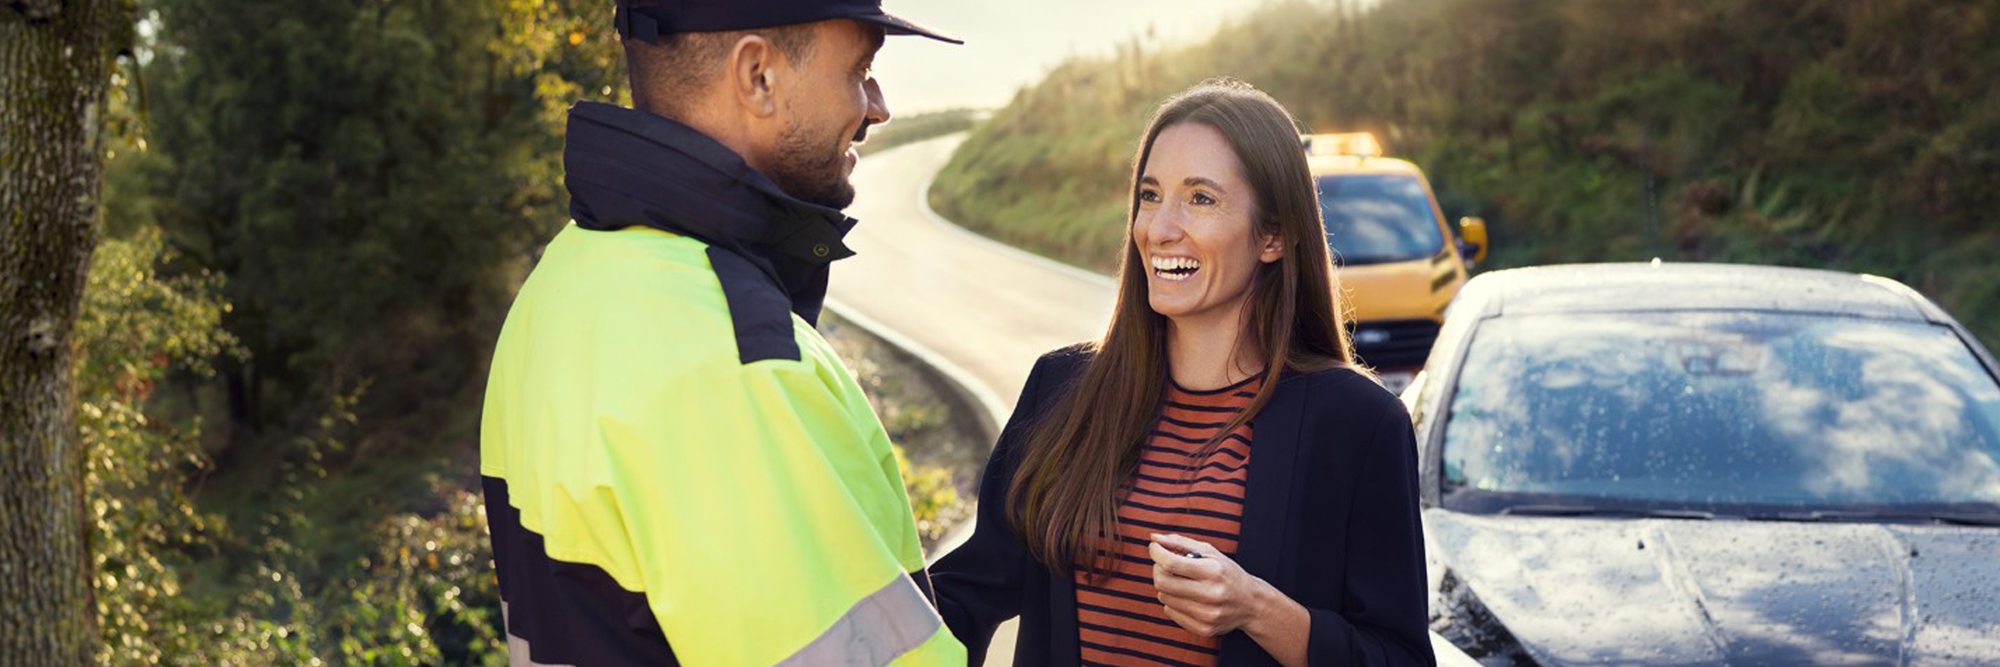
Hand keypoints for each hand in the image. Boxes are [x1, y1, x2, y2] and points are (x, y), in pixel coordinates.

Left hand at [1147, 533, 1273, 637]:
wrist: (1251, 604)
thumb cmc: (1226, 573)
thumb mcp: (1210, 552)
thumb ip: (1180, 542)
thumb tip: (1153, 537)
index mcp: (1214, 571)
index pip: (1172, 563)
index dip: (1156, 553)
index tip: (1154, 547)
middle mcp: (1211, 594)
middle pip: (1162, 582)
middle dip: (1158, 570)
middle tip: (1165, 565)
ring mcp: (1207, 614)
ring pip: (1164, 597)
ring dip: (1166, 586)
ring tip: (1182, 582)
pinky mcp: (1203, 629)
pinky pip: (1169, 612)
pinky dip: (1172, 602)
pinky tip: (1187, 598)